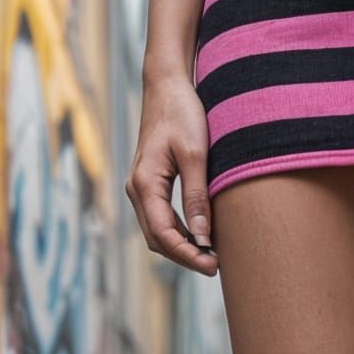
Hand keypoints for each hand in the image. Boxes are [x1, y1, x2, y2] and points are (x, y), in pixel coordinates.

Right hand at [125, 71, 220, 275]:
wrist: (167, 86)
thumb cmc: (181, 113)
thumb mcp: (195, 155)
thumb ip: (197, 197)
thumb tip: (203, 238)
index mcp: (144, 183)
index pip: (163, 234)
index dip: (188, 255)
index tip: (213, 265)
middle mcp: (137, 188)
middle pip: (157, 239)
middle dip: (185, 256)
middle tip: (216, 267)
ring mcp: (140, 187)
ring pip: (157, 232)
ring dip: (181, 248)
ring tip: (210, 256)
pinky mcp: (149, 184)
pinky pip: (160, 219)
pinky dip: (178, 234)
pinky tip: (200, 238)